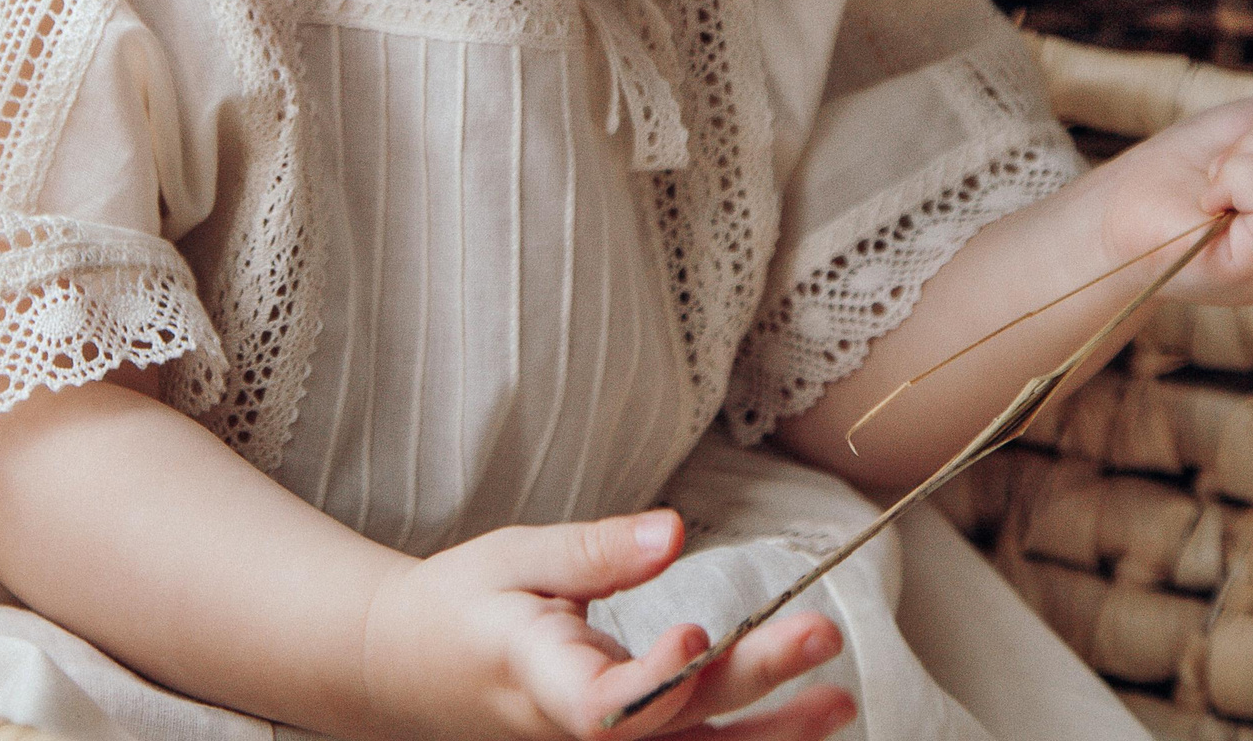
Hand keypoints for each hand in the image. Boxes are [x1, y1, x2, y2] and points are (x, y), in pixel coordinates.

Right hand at [357, 509, 854, 740]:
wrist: (414, 667)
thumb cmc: (467, 605)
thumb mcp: (518, 557)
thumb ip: (597, 549)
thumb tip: (675, 532)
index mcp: (537, 677)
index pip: (600, 706)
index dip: (654, 684)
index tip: (698, 633)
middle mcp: (573, 732)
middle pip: (674, 724)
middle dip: (751, 682)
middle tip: (819, 633)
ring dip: (771, 734)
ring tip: (838, 699)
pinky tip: (806, 722)